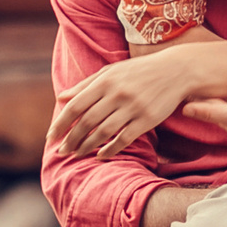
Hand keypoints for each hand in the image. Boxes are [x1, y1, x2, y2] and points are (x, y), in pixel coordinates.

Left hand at [49, 47, 198, 160]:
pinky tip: (101, 156)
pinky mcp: (147, 120)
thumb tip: (61, 97)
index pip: (75, 105)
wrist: (176, 70)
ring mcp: (133, 107)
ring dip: (87, 146)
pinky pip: (124, 139)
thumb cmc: (139, 71)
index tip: (51, 137)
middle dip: (71, 139)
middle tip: (61, 152)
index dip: (61, 123)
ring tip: (77, 155)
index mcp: (105, 81)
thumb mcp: (112, 71)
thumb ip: (86, 85)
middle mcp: (117, 94)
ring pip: (103, 132)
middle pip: (87, 121)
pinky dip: (110, 149)